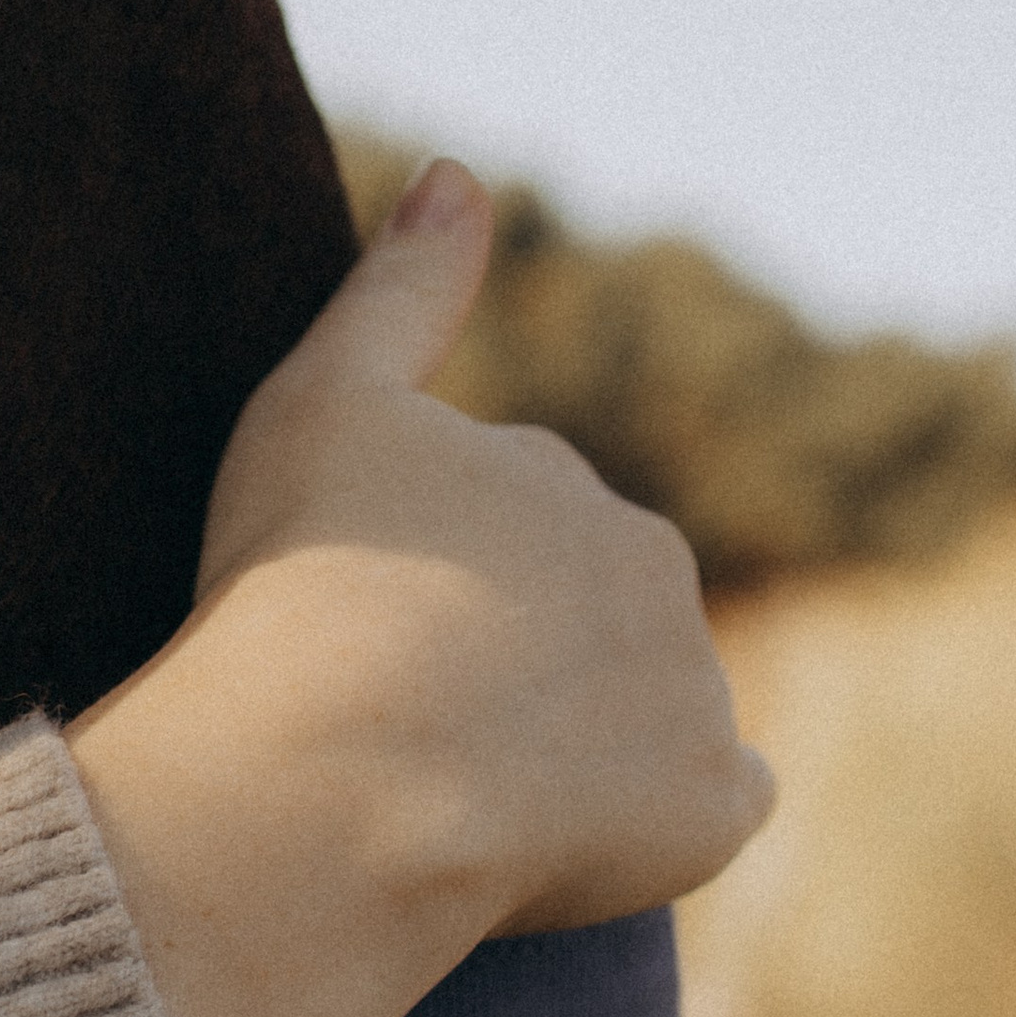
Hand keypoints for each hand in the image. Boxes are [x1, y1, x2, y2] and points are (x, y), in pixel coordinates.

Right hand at [69, 160, 772, 1016]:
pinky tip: (578, 846)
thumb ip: (398, 289)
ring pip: (651, 704)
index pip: (511, 520)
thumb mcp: (324, 402)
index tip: (361, 629)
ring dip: (587, 736)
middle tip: (404, 722)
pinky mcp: (707, 808)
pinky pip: (709, 809)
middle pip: (590, 612)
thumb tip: (458, 170)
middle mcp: (649, 564)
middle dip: (520, 654)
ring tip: (468, 794)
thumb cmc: (306, 583)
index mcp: (558, 475)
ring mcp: (689, 688)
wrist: (342, 771)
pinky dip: (660, 822)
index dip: (430, 578)